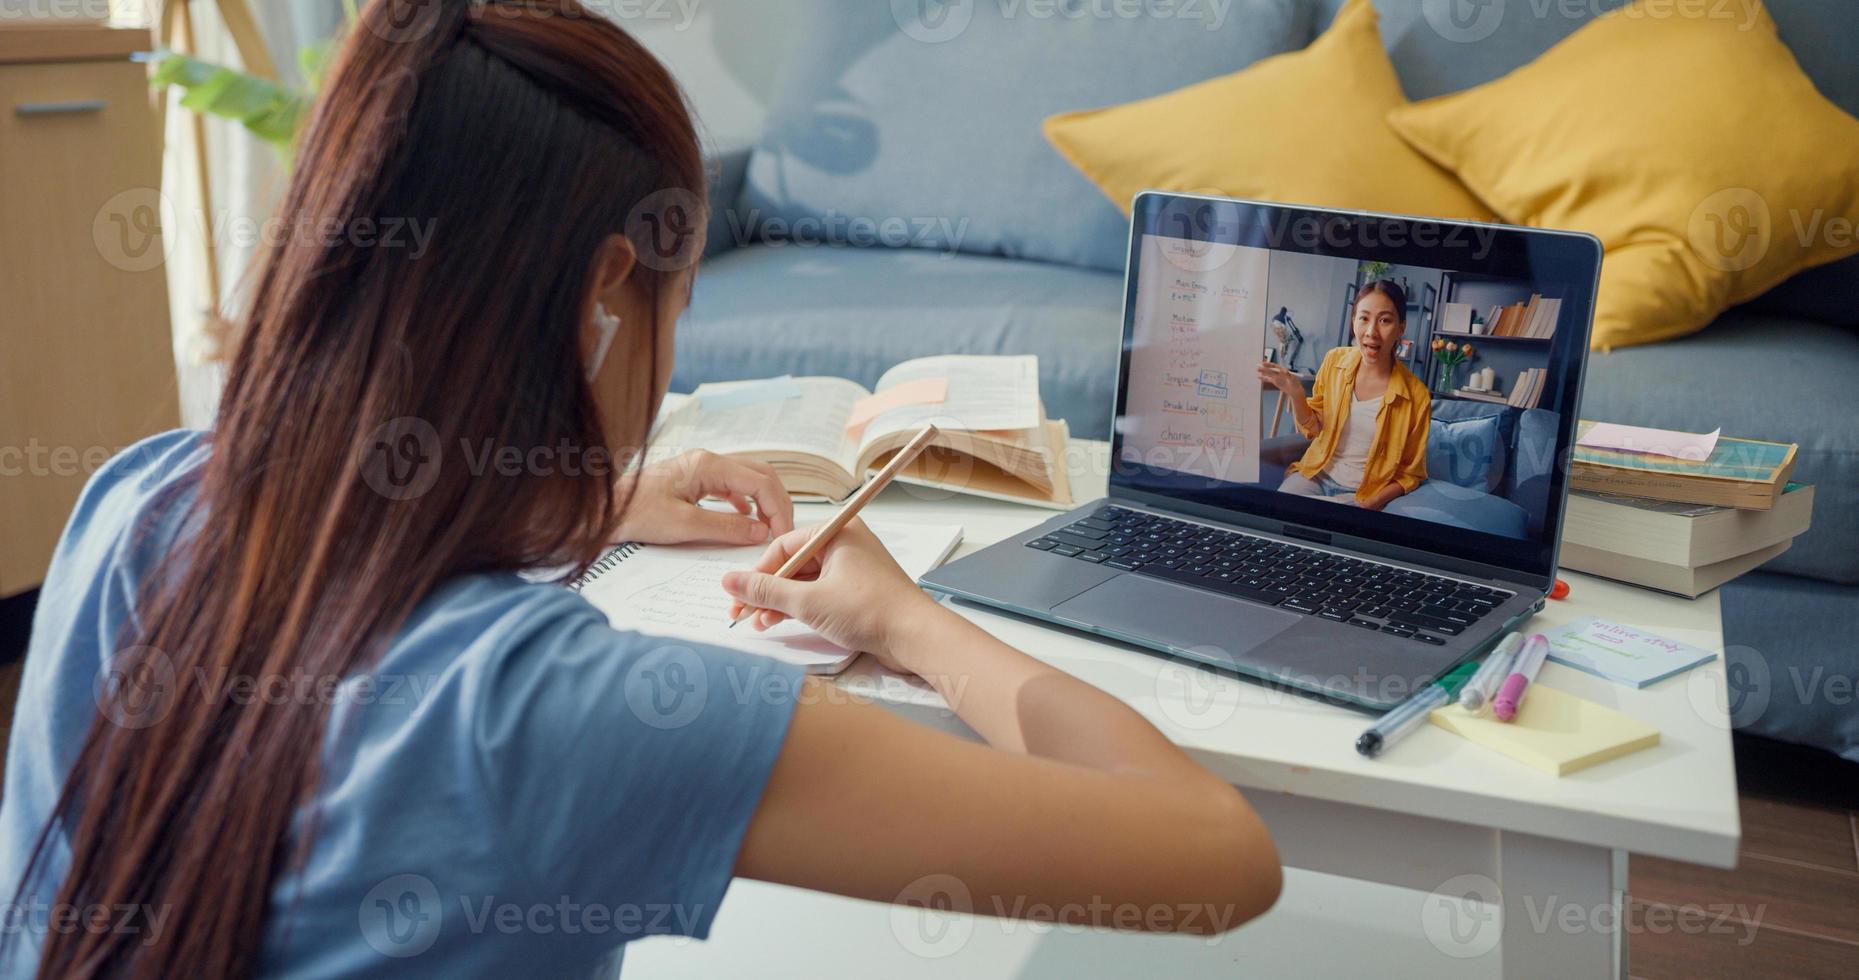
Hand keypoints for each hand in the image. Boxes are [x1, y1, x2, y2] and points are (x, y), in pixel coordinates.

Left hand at [613, 450, 794, 546]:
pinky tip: (746, 518)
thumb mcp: (685, 525)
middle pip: (760, 475)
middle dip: (777, 503)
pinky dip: (746, 501)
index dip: (778, 508)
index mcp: (708, 465)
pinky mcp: (695, 478)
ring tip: (770, 528)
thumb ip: (726, 527)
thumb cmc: (638, 514)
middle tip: (783, 531)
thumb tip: (760, 531)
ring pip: (748, 479)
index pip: (761, 482)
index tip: (783, 534)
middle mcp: (708, 460)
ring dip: (764, 501)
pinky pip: (731, 485)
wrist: (606, 510)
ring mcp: (702, 467)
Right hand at [720, 519, 942, 669]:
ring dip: (781, 602)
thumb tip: (730, 581)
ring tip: (760, 623)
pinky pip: (820, 593)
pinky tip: (781, 623)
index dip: (758, 573)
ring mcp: (852, 569)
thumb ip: (766, 591)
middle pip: (793, 564)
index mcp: (837, 533)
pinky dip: (800, 608)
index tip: (738, 595)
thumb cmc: (870, 610)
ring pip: (805, 582)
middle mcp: (845, 545)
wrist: (916, 637)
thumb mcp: (809, 602)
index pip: (784, 546)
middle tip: (743, 613)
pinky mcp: (857, 592)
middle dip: (767, 591)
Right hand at [1256, 360, 1300, 396]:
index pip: (1275, 366)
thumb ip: (1288, 375)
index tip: (1264, 364)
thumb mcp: (1292, 379)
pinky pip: (1268, 379)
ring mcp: (1277, 377)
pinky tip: (1258, 377)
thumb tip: (1285, 371)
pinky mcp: (1275, 382)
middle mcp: (1279, 373)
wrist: (1295, 391)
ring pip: (1268, 374)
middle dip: (1264, 369)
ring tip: (1257, 370)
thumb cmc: (1295, 384)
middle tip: (1258, 367)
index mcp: (1283, 370)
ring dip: (1263, 372)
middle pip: (1270, 370)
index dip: (1269, 365)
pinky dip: (1263, 378)